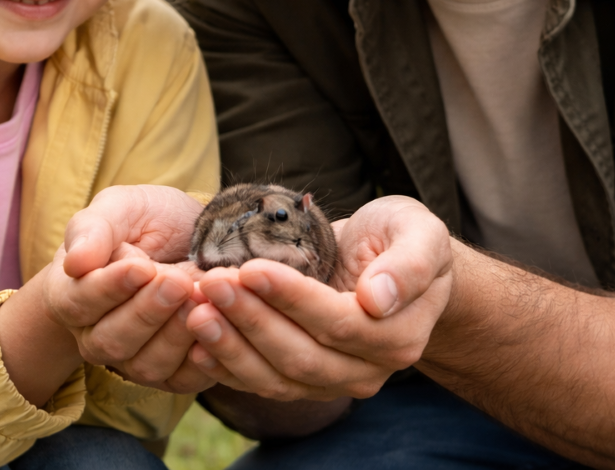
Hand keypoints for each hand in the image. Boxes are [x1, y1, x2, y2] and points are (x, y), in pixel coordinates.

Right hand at [51, 185, 215, 391]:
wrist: (190, 238)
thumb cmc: (145, 221)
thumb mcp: (121, 208)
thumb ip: (94, 229)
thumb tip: (76, 263)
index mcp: (72, 295)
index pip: (79, 303)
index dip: (110, 288)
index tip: (143, 267)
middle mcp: (96, 335)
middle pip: (111, 341)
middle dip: (148, 313)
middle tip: (179, 282)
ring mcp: (134, 358)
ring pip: (147, 365)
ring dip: (177, 335)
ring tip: (203, 300)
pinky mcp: (173, 373)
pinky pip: (183, 379)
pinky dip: (203, 357)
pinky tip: (219, 325)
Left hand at [184, 196, 451, 400]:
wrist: (388, 263)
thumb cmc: (401, 238)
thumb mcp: (419, 232)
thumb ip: (408, 263)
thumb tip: (378, 299)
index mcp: (398, 336)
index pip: (337, 324)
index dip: (291, 299)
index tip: (250, 268)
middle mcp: (367, 370)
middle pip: (301, 355)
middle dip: (251, 319)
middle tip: (210, 283)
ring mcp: (333, 381)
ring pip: (276, 377)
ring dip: (230, 346)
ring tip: (195, 311)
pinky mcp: (302, 381)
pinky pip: (261, 383)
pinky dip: (226, 366)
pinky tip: (195, 343)